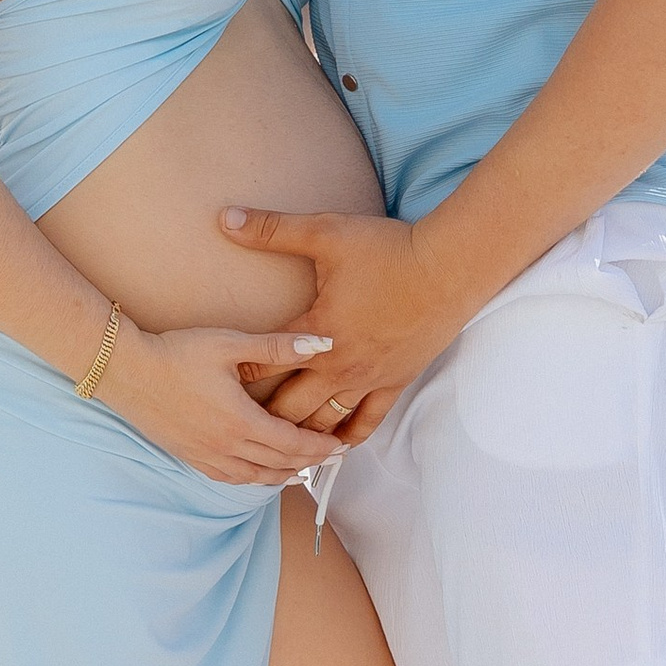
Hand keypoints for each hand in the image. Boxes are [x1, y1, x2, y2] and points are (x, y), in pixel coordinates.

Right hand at [101, 322, 339, 487]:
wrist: (127, 371)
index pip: (292, 444)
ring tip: (302, 469)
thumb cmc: (177, 352)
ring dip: (284, 475)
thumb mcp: (229, 344)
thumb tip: (323, 343)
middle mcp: (226, 446)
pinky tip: (261, 473)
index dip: (320, 448)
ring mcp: (206, 456)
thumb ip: (277, 347)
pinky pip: (230, 478)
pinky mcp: (190, 457)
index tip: (340, 446)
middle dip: (310, 463)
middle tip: (332, 459)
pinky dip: (254, 479)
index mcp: (241, 421)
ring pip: (256, 477)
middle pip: (279, 465)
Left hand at [217, 210, 467, 439]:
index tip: (217, 381)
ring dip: (300, 434)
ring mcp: (369, 379)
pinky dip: (347, 438)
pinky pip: (367, 423)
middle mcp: (339, 366)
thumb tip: (224, 218)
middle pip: (288, 408)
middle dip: (261, 417)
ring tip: (276, 444)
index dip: (236, 373)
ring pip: (325, 423)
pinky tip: (333, 448)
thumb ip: (271, 229)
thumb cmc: (388, 249)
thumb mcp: (326, 232)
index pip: (262, 364)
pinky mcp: (396, 383)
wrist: (448, 267)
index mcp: (316, 334)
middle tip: (238, 425)